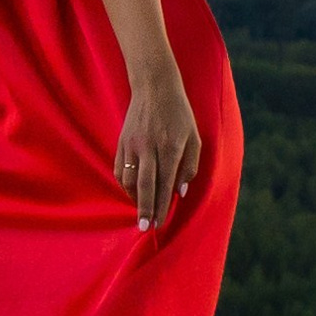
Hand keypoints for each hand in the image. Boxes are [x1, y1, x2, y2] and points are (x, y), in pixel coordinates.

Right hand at [113, 73, 201, 230]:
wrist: (154, 87)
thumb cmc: (180, 114)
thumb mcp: (194, 137)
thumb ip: (190, 165)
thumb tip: (181, 191)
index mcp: (171, 147)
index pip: (165, 184)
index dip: (162, 206)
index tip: (159, 224)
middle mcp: (150, 148)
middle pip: (145, 186)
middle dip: (145, 210)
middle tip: (145, 228)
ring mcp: (133, 145)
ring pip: (129, 179)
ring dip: (134, 198)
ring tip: (141, 210)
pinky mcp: (122, 142)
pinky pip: (120, 169)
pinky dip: (125, 184)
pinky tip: (132, 191)